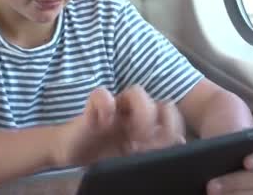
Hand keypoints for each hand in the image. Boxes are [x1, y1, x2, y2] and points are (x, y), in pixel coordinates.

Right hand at [56, 85, 185, 166]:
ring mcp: (116, 108)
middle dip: (162, 122)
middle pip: (162, 102)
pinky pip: (101, 94)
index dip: (174, 128)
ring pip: (137, 91)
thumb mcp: (133, 160)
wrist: (71, 156)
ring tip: (132, 137)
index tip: (166, 147)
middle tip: (149, 145)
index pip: (172, 115)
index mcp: (149, 125)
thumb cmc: (103, 158)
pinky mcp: (93, 107)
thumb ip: (155, 150)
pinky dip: (105, 105)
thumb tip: (181, 142)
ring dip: (141, 113)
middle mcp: (136, 113)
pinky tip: (103, 124)